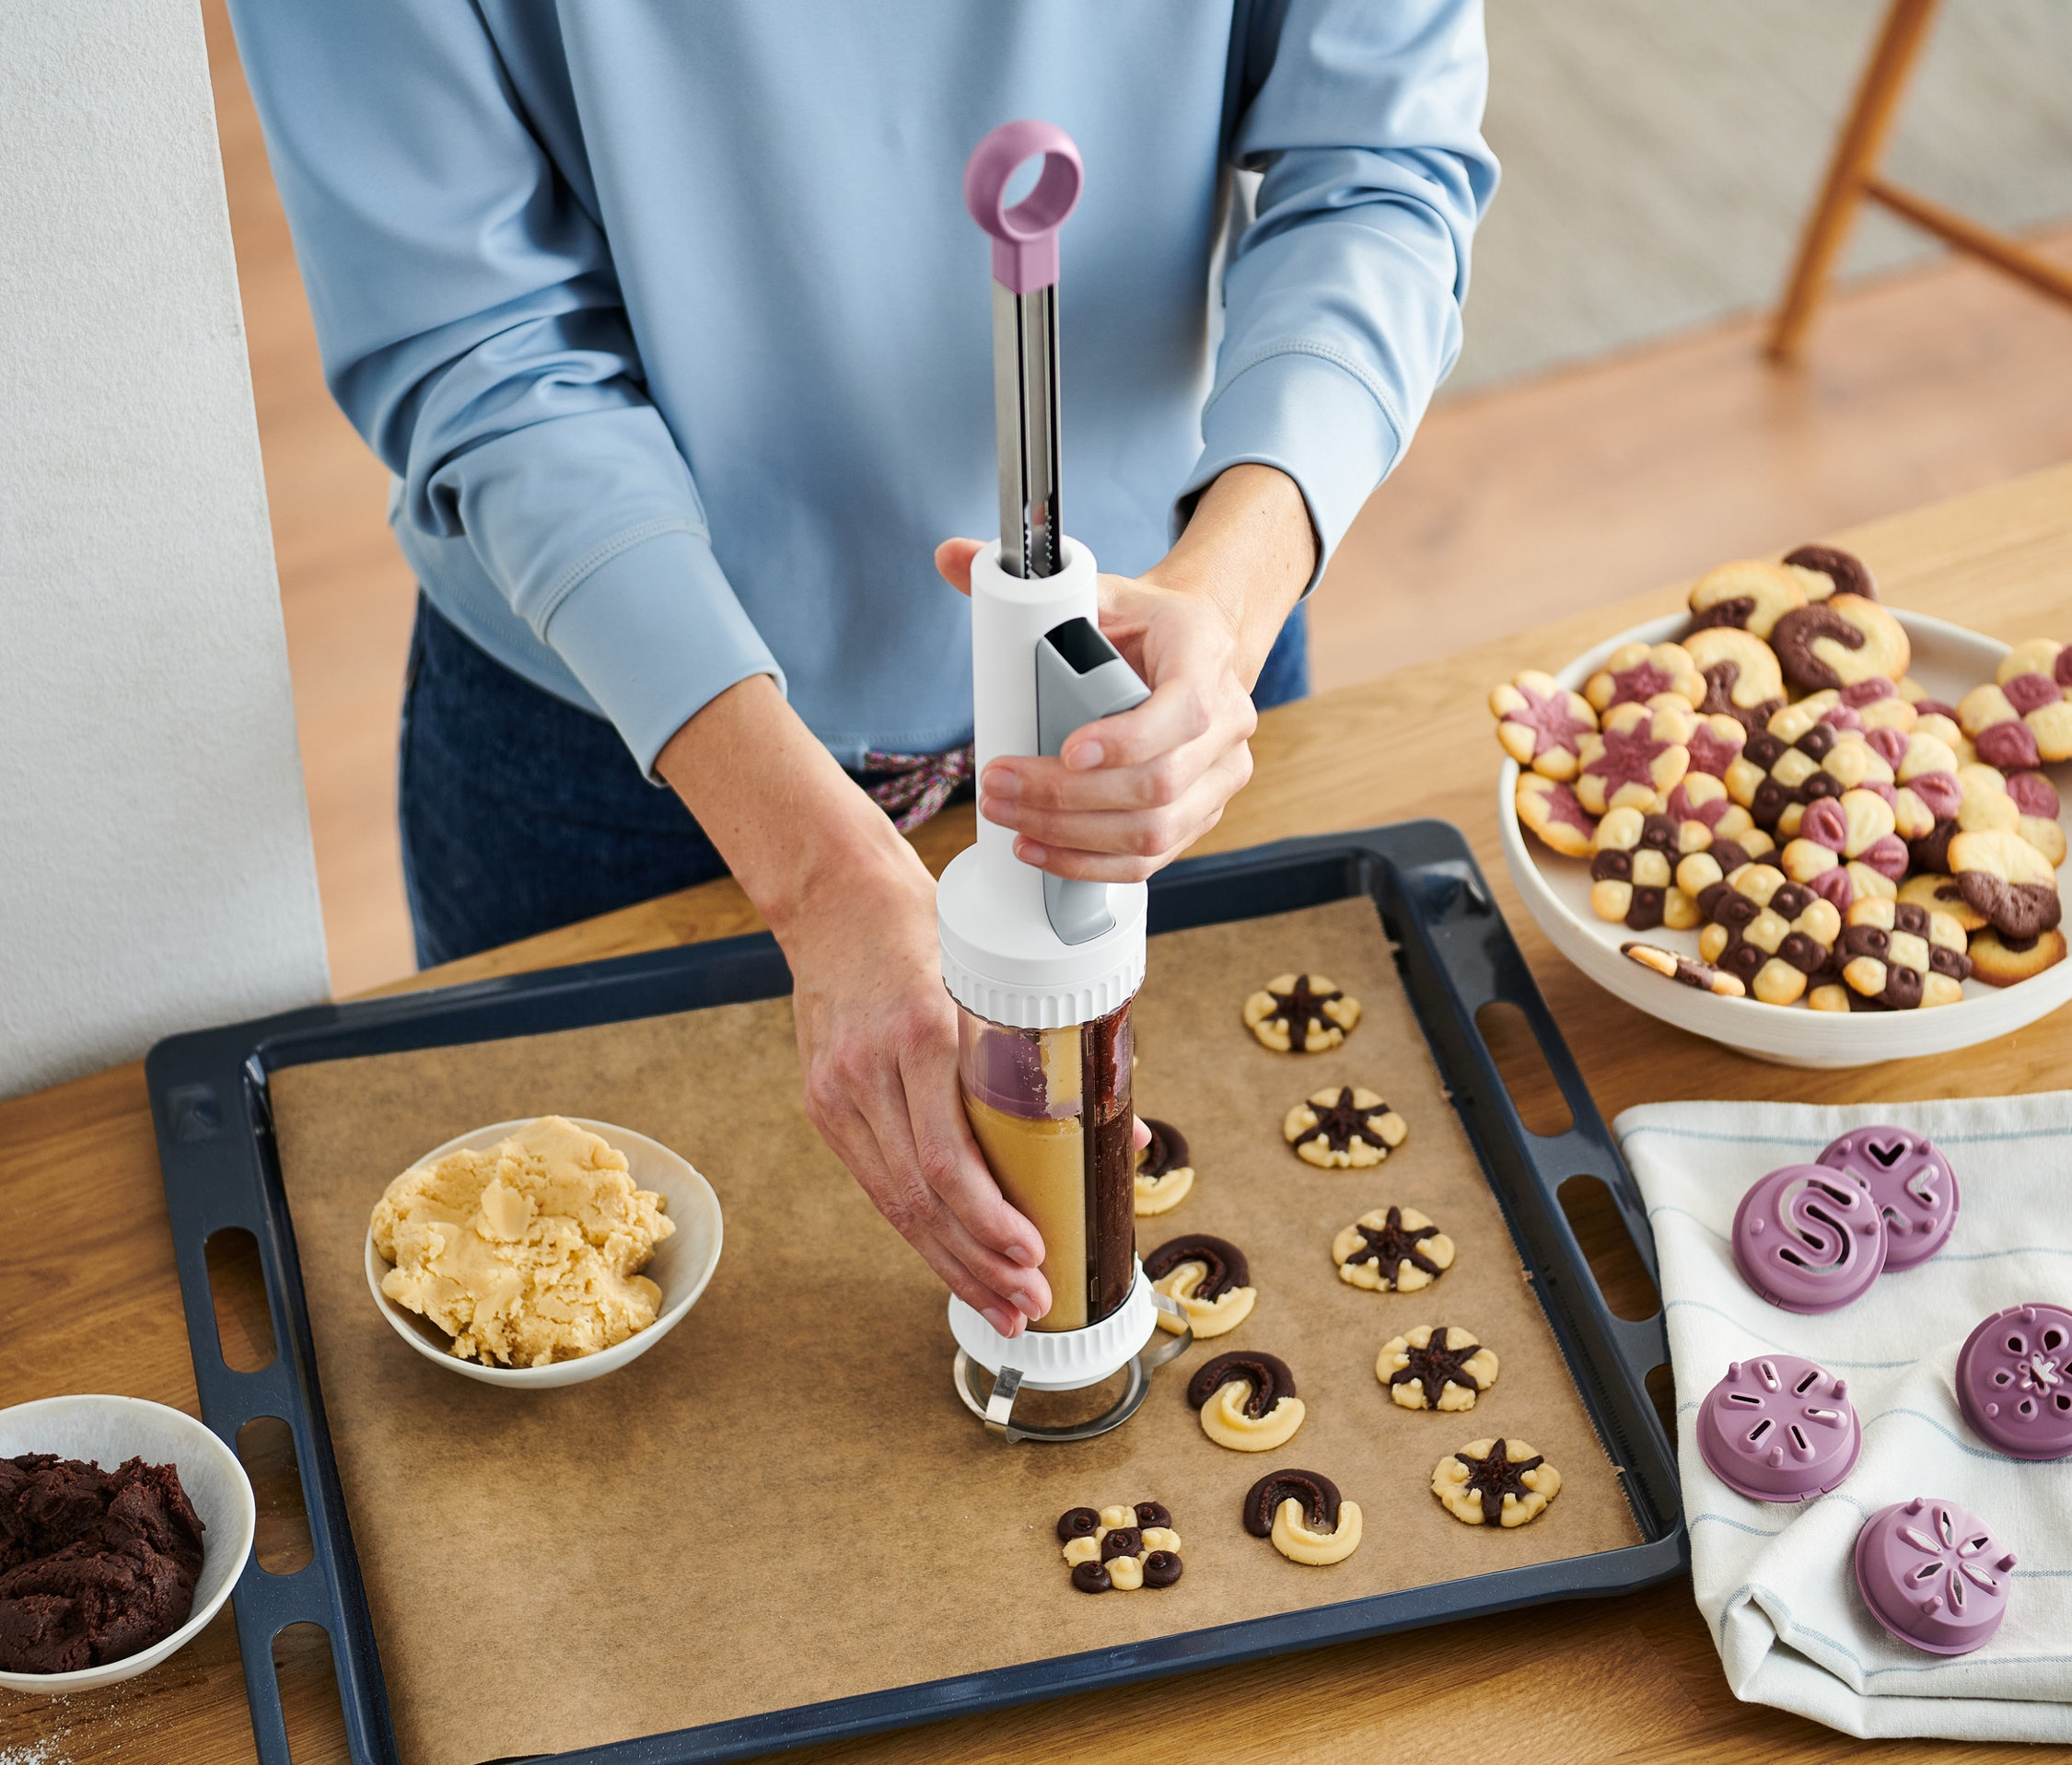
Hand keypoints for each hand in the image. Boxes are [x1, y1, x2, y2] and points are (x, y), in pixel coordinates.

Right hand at [655, 677, 1050, 1335]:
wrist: (838, 897)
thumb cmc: (934, 930)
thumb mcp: (1000, 978)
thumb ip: (1059, 1057)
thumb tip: (1125, 1137)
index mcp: (922, 1036)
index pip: (949, 1160)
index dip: (992, 1222)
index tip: (1037, 1255)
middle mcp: (870, 1072)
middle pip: (921, 1200)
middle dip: (980, 1265)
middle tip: (1032, 1305)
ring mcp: (838, 1092)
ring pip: (894, 1205)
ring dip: (952, 1264)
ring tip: (1002, 1305)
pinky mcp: (823, 1104)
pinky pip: (875, 1182)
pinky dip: (919, 1228)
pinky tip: (954, 1259)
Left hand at [935, 463, 1313, 881]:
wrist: (1193, 649)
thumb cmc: (1142, 623)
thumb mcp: (1097, 588)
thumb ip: (1028, 580)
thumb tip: (948, 556)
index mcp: (1205, 655)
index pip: (1182, 710)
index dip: (1126, 740)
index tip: (1067, 751)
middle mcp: (1229, 721)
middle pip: (1158, 784)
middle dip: (1069, 798)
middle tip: (998, 788)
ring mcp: (1222, 774)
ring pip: (1157, 832)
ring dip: (1075, 838)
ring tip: (1010, 822)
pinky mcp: (1204, 813)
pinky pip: (1155, 858)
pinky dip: (1094, 865)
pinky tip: (1043, 853)